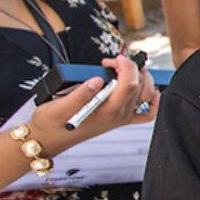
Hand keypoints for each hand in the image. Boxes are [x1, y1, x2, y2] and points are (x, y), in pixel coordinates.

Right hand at [30, 54, 159, 153]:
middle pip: (139, 87)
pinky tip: (148, 91)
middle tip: (113, 62)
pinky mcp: (119, 120)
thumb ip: (79, 93)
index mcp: (106, 111)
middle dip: (131, 68)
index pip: (129, 84)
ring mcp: (121, 118)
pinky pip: (146, 113)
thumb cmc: (51, 123)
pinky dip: (152, 101)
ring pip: (146, 96)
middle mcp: (118, 116)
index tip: (112, 59)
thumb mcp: (58, 106)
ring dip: (142, 78)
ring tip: (126, 69)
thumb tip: (98, 79)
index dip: (125, 66)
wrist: (47, 140)